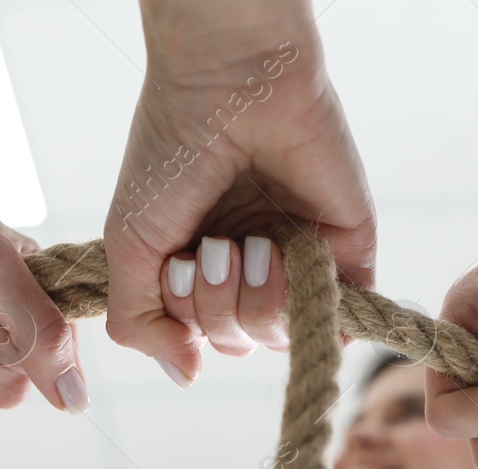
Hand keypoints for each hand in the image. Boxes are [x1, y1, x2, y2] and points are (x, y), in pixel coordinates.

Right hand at [104, 10, 374, 380]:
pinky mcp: (348, 250)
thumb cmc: (172, 152)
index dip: (185, 318)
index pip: (201, 335)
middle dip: (218, 308)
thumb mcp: (130, 248)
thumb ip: (139, 324)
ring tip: (251, 245)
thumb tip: (186, 375)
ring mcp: (301, 259)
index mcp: (201, 264)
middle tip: (216, 249)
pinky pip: (340, 318)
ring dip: (257, 300)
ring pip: (281, 335)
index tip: (175, 263)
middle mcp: (252, 265)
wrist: (230, 83)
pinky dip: (309, 306)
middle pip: (239, 341)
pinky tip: (284, 257)